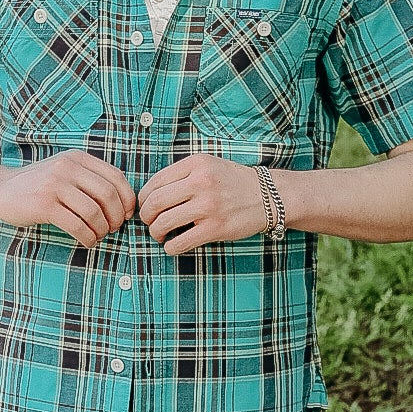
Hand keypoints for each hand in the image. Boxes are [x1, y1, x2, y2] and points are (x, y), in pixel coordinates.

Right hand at [0, 150, 135, 246]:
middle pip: (108, 195)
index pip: (116, 177)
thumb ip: (90, 180)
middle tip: (113, 229)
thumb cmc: (39, 185)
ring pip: (94, 212)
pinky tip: (87, 241)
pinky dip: (88, 237)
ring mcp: (54, 185)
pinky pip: (77, 225)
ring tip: (98, 236)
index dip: (128, 199)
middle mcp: (67, 167)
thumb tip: (125, 204)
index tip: (127, 215)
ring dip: (102, 229)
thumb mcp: (65, 172)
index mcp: (77, 158)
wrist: (1, 189)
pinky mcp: (44, 205)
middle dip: (116, 217)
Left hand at [137, 155, 270, 254]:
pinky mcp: (215, 228)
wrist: (269, 196)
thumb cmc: (234, 182)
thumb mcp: (208, 165)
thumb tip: (150, 194)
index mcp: (196, 164)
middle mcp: (201, 182)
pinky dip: (170, 247)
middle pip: (155, 203)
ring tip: (160, 234)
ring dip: (155, 232)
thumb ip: (182, 174)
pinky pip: (180, 242)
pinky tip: (173, 245)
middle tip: (149, 222)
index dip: (143, 198)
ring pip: (163, 223)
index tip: (146, 207)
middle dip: (146, 216)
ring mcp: (208, 206)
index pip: (155, 182)